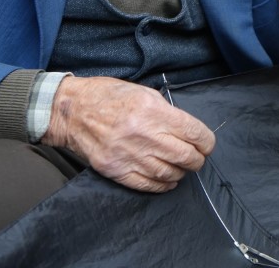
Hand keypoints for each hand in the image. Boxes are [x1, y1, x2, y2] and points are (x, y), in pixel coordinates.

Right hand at [41, 76, 214, 192]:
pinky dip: (163, 185)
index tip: (207, 144)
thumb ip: (166, 111)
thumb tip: (186, 129)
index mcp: (153, 111)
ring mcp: (129, 155)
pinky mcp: (117, 170)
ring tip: (181, 167)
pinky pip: (148, 185)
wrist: (72, 110)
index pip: (194, 133)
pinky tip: (168, 180)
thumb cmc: (107, 96)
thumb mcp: (143, 92)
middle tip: (197, 158)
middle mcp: (144, 135)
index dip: (207, 142)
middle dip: (197, 160)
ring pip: (169, 173)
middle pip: (186, 156)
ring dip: (181, 173)